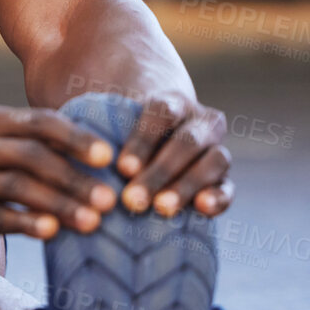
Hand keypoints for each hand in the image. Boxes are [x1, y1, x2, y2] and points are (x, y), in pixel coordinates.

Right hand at [0, 105, 118, 246]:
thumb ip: (36, 141)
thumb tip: (102, 160)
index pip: (39, 123)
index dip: (76, 138)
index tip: (108, 157)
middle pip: (31, 157)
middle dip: (75, 179)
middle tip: (111, 199)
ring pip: (15, 187)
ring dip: (58, 204)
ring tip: (93, 221)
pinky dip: (25, 223)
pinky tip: (52, 231)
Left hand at [112, 93, 234, 218]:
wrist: (149, 149)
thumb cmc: (119, 137)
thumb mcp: (110, 126)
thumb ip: (101, 134)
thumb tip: (80, 152)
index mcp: (172, 101)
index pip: (162, 112)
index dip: (144, 140)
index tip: (123, 168)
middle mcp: (200, 121)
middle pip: (187, 141)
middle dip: (160, 172)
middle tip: (132, 199)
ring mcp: (216, 148)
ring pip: (215, 161)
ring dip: (187, 185)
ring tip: (162, 208)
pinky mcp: (223, 179)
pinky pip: (229, 187)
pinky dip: (220, 197)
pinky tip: (202, 209)